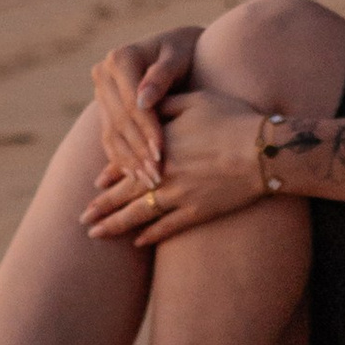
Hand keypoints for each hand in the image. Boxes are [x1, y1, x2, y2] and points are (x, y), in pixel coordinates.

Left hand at [83, 88, 270, 245]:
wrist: (261, 150)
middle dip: (101, 210)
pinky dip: (152, 236)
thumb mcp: (193, 100)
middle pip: (125, 197)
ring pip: (140, 216)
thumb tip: (142, 104)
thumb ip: (163, 104)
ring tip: (96, 235)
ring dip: (116, 227)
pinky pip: (168, 229)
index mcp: (159, 149)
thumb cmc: (230, 118)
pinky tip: (139, 243)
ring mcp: (180, 198)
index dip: (108, 178)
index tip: (93, 188)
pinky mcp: (199, 213)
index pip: (126, 166)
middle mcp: (164, 177)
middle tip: (82, 221)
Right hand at [90, 25, 202, 187]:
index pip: (131, 102)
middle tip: (157, 176)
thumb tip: (143, 100)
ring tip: (150, 182)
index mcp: (120, 58)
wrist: (178, 49)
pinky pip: (109, 138)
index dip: (147, 129)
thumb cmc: (186, 51)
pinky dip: (121, 159)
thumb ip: (162, 75)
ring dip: (129, 161)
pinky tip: (136, 176)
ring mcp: (101, 92)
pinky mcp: (104, 108)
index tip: (162, 151)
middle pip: (119, 120)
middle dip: (139, 151)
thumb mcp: (179, 57)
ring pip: (111, 133)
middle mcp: (104, 73)